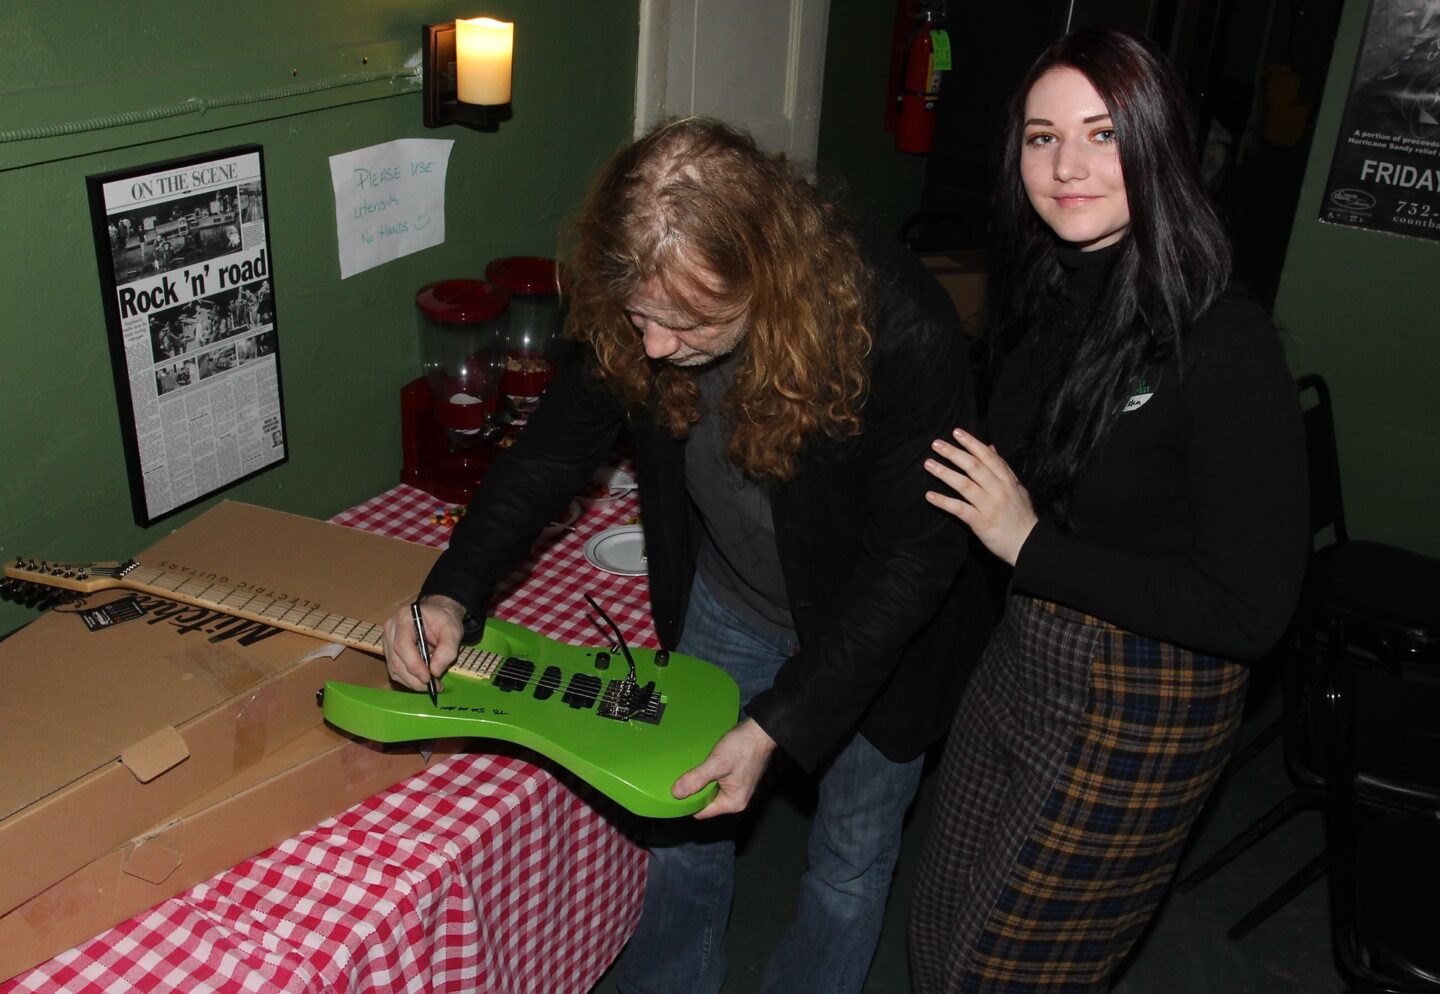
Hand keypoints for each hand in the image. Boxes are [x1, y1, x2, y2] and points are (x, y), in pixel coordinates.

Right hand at [381, 595, 465, 691]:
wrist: (437, 615)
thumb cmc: (444, 620)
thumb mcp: (453, 631)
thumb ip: (447, 650)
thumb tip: (435, 671)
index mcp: (405, 617)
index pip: (402, 646)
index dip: (414, 665)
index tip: (429, 678)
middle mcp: (391, 628)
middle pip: (396, 660)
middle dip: (414, 678)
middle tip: (434, 687)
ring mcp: (387, 640)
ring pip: (394, 668)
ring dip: (412, 681)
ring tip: (431, 685)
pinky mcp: (389, 650)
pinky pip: (395, 670)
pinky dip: (408, 679)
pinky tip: (422, 680)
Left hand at [672, 718, 776, 819]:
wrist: (761, 730)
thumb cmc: (743, 746)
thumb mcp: (717, 763)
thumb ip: (697, 779)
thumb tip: (676, 793)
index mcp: (733, 802)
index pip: (702, 812)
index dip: (687, 804)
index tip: (675, 792)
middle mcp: (737, 800)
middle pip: (707, 803)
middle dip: (694, 792)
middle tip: (681, 779)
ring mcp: (738, 789)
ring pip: (711, 792)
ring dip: (702, 783)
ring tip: (692, 771)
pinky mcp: (737, 779)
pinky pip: (718, 783)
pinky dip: (709, 776)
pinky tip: (704, 766)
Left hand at [924, 427, 1037, 565]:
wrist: (1029, 544)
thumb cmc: (1021, 516)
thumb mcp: (1017, 488)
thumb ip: (1003, 468)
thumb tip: (991, 447)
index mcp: (1007, 480)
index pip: (988, 456)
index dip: (971, 443)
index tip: (956, 432)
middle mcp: (998, 490)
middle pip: (973, 467)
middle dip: (953, 453)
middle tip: (936, 444)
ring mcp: (989, 505)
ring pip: (964, 485)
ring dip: (944, 473)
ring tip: (929, 464)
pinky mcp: (981, 522)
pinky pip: (959, 509)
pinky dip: (944, 501)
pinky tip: (929, 495)